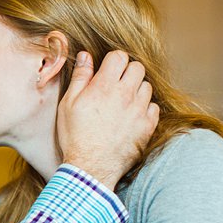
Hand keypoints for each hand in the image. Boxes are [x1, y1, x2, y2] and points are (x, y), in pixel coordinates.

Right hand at [57, 50, 158, 190]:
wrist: (90, 167)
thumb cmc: (75, 136)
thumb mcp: (68, 104)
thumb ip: (80, 77)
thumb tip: (86, 56)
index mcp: (104, 86)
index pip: (120, 56)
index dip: (113, 61)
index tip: (107, 70)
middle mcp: (126, 94)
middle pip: (137, 67)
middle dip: (127, 71)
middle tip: (116, 84)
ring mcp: (139, 110)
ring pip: (147, 86)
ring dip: (137, 89)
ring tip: (123, 101)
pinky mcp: (147, 126)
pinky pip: (154, 107)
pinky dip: (145, 108)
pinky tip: (132, 116)